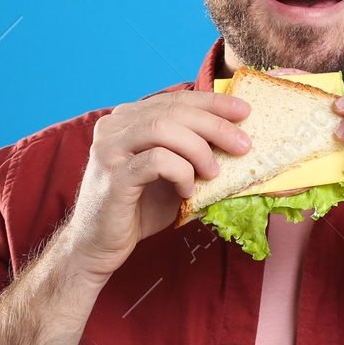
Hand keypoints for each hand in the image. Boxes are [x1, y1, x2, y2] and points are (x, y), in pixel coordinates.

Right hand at [63, 90, 251, 279]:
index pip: (176, 100)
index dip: (212, 102)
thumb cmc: (138, 209)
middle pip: (173, 110)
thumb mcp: (172, 174)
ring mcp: (110, 148)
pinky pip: (157, 160)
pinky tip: (187, 192)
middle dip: (215, 125)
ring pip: (163, 128)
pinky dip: (181, 172)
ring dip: (198, 149)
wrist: (100, 244)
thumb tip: (239, 142)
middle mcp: (115, 125)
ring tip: (213, 172)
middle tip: (243, 144)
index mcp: (129, 118)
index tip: (244, 110)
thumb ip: (192, 154)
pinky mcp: (113, 174)